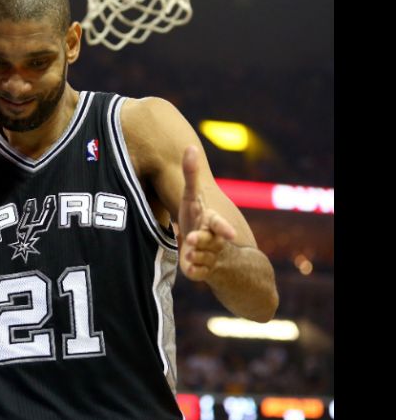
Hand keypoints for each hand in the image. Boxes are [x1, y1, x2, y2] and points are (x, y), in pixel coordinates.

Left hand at [177, 146, 235, 280]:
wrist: (220, 257)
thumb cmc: (200, 220)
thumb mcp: (193, 200)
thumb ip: (191, 175)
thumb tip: (190, 146)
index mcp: (211, 221)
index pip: (218, 223)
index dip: (223, 227)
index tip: (230, 234)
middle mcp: (214, 238)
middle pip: (208, 240)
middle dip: (200, 240)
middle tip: (191, 239)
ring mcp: (210, 255)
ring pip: (199, 256)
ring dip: (193, 254)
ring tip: (189, 252)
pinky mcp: (203, 271)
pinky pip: (196, 273)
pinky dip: (193, 271)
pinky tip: (191, 267)